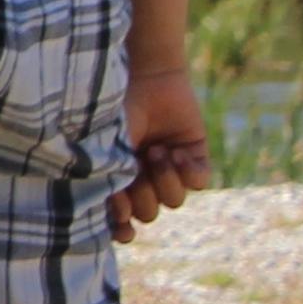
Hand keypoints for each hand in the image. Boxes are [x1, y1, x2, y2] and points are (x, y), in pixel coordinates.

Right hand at [108, 69, 209, 241]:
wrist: (144, 74)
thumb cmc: (112, 109)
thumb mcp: (103, 147)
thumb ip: (107, 181)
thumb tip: (120, 220)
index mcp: (117, 179)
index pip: (121, 221)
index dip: (122, 229)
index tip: (122, 225)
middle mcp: (144, 178)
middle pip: (149, 213)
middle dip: (142, 194)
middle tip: (136, 167)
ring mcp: (170, 169)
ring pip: (174, 201)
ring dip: (164, 179)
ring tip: (156, 150)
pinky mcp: (195, 156)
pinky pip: (199, 182)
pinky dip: (188, 170)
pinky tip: (176, 150)